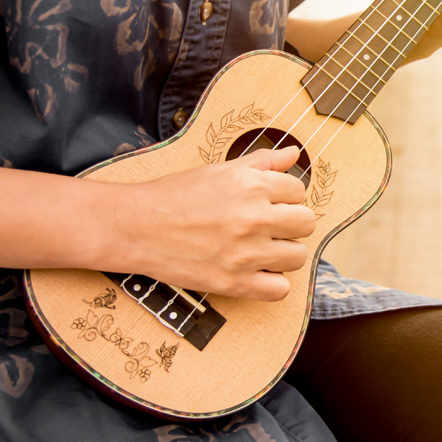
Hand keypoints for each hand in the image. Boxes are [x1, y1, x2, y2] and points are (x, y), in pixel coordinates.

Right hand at [118, 146, 314, 300]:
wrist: (136, 227)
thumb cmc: (174, 196)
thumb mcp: (219, 169)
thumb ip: (262, 161)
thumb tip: (294, 152)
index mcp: (251, 185)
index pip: (298, 191)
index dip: (284, 196)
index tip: (268, 202)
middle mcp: (253, 218)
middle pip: (306, 223)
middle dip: (290, 223)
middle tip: (268, 226)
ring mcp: (245, 253)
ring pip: (298, 256)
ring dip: (284, 253)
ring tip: (262, 248)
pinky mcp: (234, 282)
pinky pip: (280, 289)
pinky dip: (272, 283)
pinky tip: (256, 271)